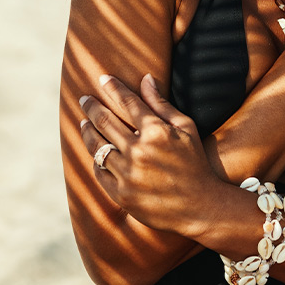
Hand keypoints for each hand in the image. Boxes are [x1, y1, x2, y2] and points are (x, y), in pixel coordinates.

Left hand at [79, 73, 222, 236]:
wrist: (200, 207)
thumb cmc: (195, 164)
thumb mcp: (186, 129)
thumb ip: (162, 104)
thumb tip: (145, 79)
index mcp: (156, 132)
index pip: (127, 102)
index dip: (113, 87)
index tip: (102, 78)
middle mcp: (138, 151)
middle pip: (105, 121)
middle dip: (92, 106)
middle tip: (84, 99)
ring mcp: (127, 174)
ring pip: (97, 146)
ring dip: (88, 131)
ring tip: (84, 123)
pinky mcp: (121, 194)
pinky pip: (99, 171)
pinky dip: (96, 160)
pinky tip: (96, 152)